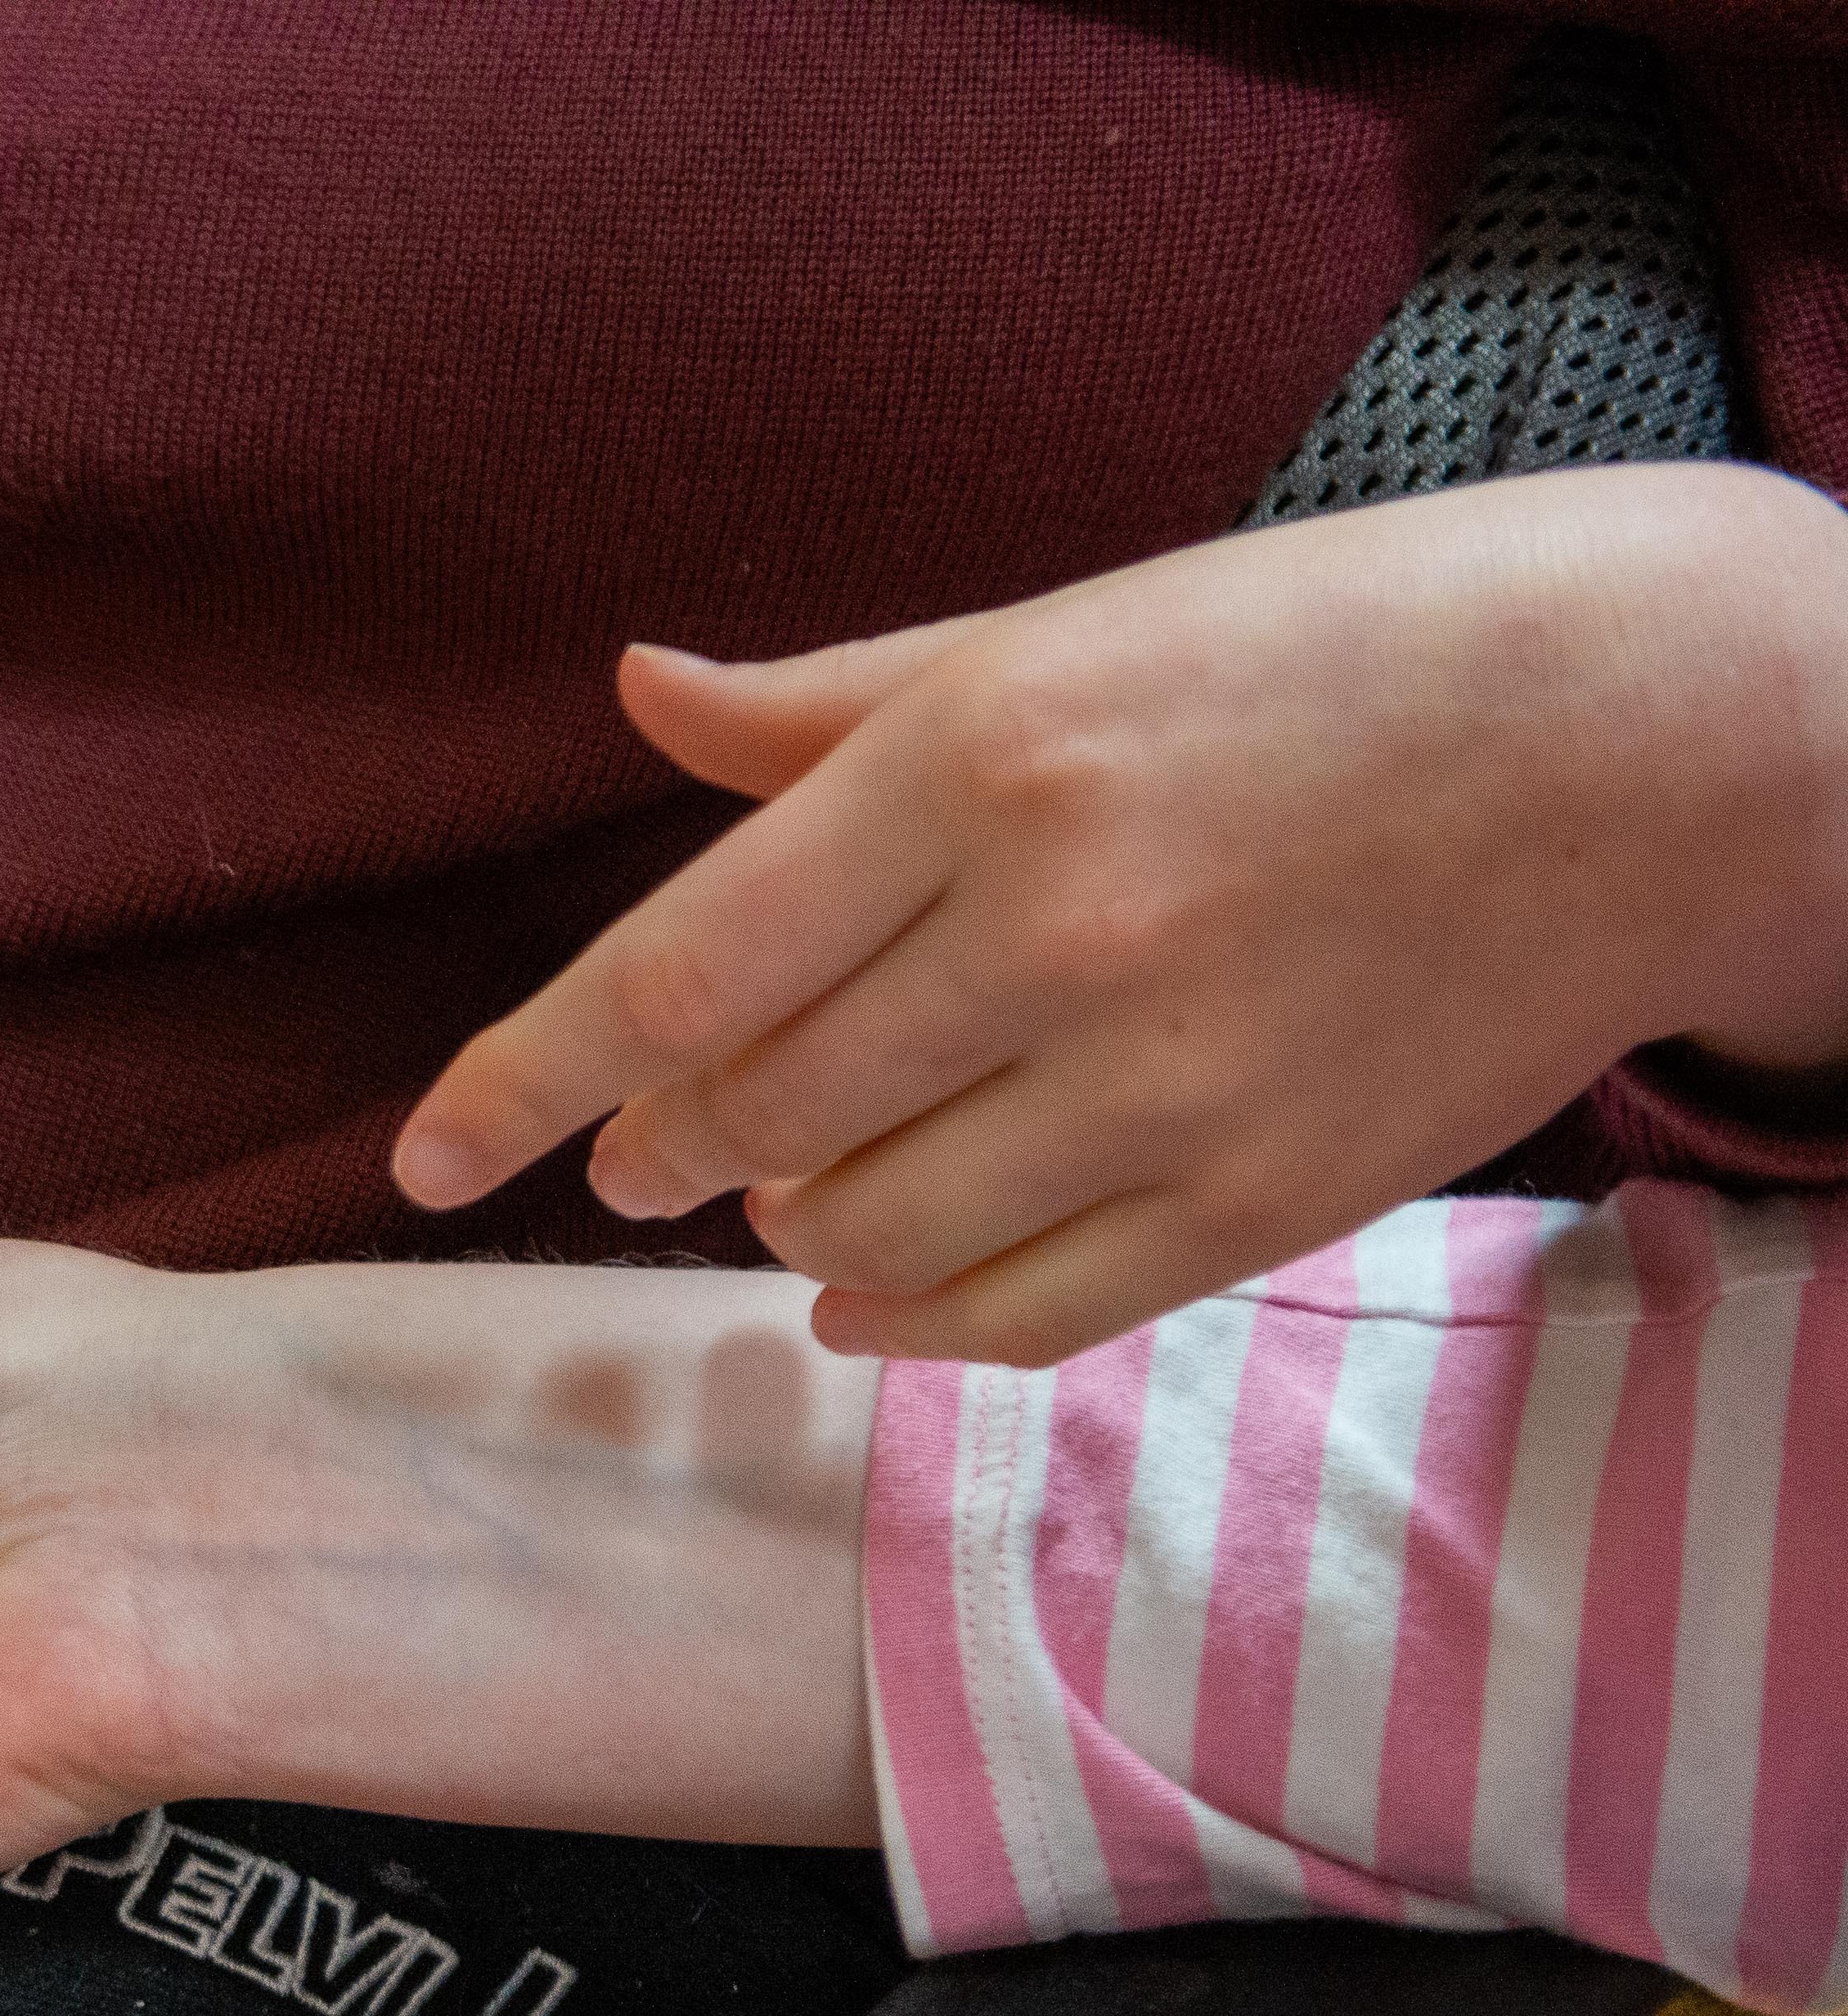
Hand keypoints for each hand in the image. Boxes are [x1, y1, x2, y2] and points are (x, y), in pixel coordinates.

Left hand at [396, 463, 1847, 1361]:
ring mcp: (1164, 1079)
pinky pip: (1010, 1314)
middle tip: (662, 1137)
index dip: (523, 1081)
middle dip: (668, 1142)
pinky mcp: (1259, 1194)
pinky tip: (868, 1290)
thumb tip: (638, 696)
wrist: (1659, 735)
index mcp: (986, 764)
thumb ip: (835, 706)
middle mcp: (1058, 928)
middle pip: (751, 1110)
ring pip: (859, 1228)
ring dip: (788, 1217)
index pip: (674, 972)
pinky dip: (902, 1318)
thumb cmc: (1341, 653)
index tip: (425, 1157)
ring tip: (801, 1170)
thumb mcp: (1073, 629)